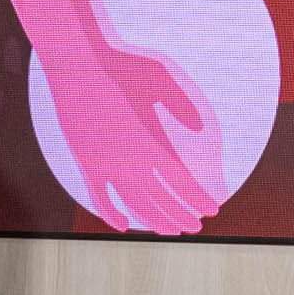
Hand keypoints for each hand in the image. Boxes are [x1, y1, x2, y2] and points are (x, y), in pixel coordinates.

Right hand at [43, 34, 216, 235]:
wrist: (79, 63)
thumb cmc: (124, 64)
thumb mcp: (162, 75)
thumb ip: (182, 103)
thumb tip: (200, 129)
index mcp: (153, 142)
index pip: (183, 182)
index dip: (200, 198)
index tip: (214, 209)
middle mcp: (130, 160)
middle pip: (161, 201)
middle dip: (182, 216)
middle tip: (197, 227)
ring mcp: (106, 164)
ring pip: (133, 205)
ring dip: (153, 220)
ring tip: (170, 231)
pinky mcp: (86, 163)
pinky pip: (99, 197)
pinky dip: (111, 214)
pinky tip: (122, 226)